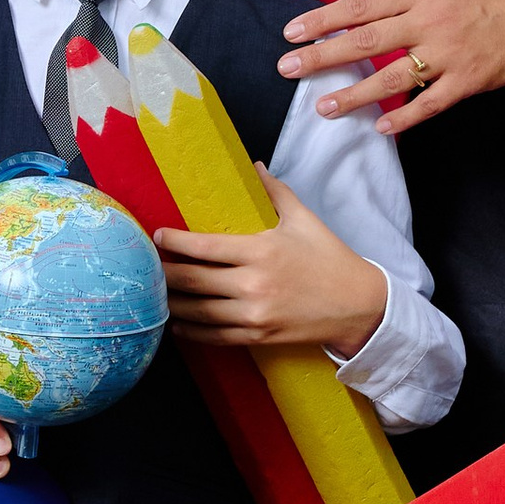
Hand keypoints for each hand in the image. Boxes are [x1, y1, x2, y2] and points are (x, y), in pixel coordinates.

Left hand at [157, 172, 390, 355]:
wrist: (359, 306)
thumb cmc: (330, 259)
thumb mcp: (304, 219)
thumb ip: (275, 192)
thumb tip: (253, 166)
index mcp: (262, 250)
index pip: (205, 246)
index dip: (175, 242)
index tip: (157, 236)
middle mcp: (253, 284)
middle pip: (193, 280)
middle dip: (165, 273)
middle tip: (146, 266)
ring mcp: (254, 314)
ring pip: (198, 312)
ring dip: (171, 304)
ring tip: (153, 294)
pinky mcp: (258, 336)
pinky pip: (214, 337)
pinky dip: (191, 331)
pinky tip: (177, 323)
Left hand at [281, 0, 504, 134]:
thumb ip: (404, 1)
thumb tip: (361, 21)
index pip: (360, 6)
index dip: (323, 20)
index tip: (291, 32)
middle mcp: (428, 20)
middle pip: (364, 41)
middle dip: (321, 56)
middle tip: (286, 69)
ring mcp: (448, 53)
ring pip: (390, 77)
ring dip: (353, 95)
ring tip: (323, 107)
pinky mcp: (469, 80)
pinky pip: (429, 104)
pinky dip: (403, 118)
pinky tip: (379, 129)